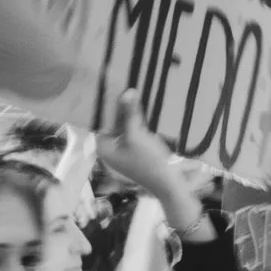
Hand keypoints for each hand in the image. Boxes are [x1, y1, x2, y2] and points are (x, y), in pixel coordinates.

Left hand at [97, 90, 194, 216]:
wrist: (168, 183)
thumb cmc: (148, 161)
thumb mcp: (136, 135)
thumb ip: (129, 114)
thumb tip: (127, 91)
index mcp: (103, 146)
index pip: (102, 120)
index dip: (109, 104)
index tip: (114, 86)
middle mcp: (109, 149)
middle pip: (114, 123)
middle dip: (122, 109)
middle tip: (129, 89)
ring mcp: (123, 151)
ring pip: (125, 127)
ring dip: (132, 115)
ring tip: (137, 96)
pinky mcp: (135, 152)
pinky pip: (133, 134)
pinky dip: (139, 124)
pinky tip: (145, 113)